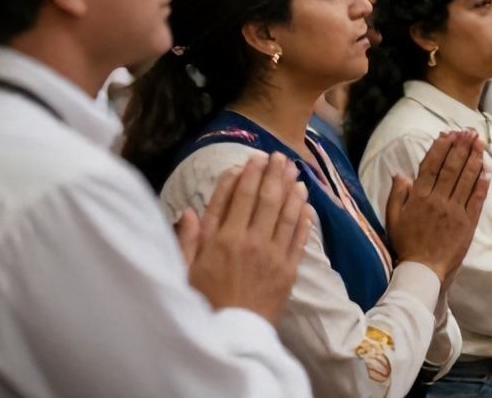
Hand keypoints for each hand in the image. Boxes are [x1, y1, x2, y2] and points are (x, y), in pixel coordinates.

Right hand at [182, 153, 311, 321]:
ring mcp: (273, 254)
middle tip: (277, 155)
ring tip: (294, 169)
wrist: (232, 336)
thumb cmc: (203, 304)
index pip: (236, 198)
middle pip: (265, 198)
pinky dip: (304, 216)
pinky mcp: (289, 268)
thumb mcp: (184, 272)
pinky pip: (300, 236)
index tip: (251, 160)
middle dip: (272, 173)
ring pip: (286, 212)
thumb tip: (190, 211)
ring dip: (291, 188)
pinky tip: (307, 201)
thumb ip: (188, 240)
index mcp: (223, 240)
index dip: (245, 176)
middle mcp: (250, 241)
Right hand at [384, 129, 490, 281]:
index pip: (431, 166)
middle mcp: (438, 200)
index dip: (441, 148)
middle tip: (470, 132)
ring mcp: (454, 211)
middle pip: (451, 168)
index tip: (450, 134)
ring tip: (480, 143)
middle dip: (461, 147)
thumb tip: (399, 174)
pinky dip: (482, 184)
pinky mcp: (468, 222)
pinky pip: (476, 199)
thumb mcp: (393, 219)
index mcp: (419, 198)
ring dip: (474, 159)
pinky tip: (488, 170)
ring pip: (466, 180)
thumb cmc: (406, 244)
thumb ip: (397, 195)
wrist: (422, 270)